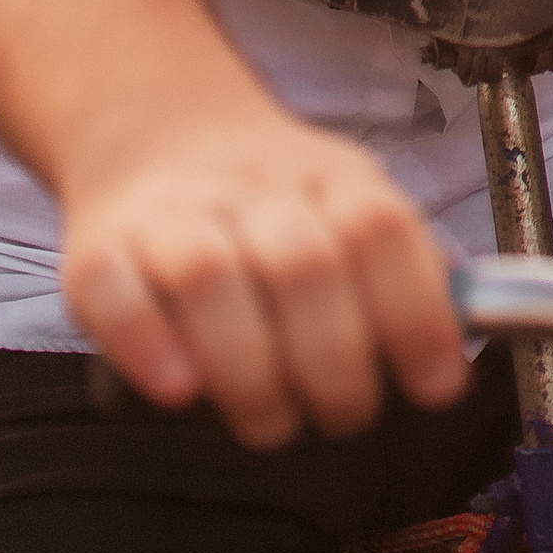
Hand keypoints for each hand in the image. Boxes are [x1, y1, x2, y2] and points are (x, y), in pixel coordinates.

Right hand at [59, 86, 469, 449]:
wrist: (157, 130)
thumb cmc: (273, 202)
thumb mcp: (352, 206)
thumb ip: (403, 271)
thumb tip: (454, 354)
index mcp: (331, 179)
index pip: (382, 230)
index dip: (416, 313)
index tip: (435, 388)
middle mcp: (253, 190)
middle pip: (303, 264)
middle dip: (334, 361)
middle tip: (344, 416)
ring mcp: (172, 216)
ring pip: (211, 278)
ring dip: (250, 368)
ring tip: (272, 422)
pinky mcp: (98, 251)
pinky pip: (114, 291)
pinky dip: (147, 345)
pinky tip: (180, 389)